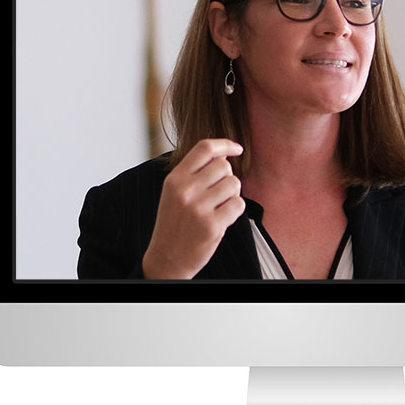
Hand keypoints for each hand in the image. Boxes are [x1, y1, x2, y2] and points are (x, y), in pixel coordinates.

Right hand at [142, 139, 245, 278]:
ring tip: (218, 208)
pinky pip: (238, 204)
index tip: (237, 149)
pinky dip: (235, 211)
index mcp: (174, 179)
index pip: (204, 148)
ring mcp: (198, 208)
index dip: (225, 144)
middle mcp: (185, 190)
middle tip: (217, 195)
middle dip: (227, 178)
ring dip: (232, 195)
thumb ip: (194, 173)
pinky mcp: (212, 225)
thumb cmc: (174, 224)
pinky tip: (222, 219)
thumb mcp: (174, 193)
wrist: (166, 260)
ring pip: (234, 184)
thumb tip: (224, 155)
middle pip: (224, 166)